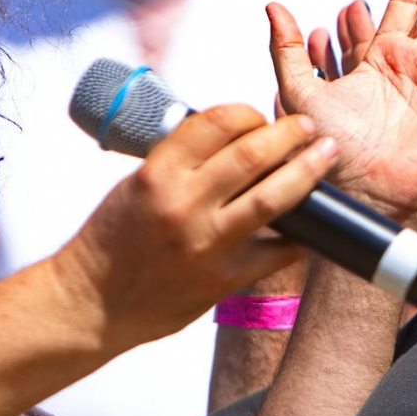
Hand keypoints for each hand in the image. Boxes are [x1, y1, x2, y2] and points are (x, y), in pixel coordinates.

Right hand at [62, 106, 337, 353]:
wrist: (91, 303)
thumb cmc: (112, 240)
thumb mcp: (136, 184)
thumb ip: (180, 161)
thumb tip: (233, 137)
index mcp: (157, 173)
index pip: (216, 123)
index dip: (247, 112)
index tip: (260, 115)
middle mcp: (183, 205)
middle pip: (252, 153)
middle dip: (289, 133)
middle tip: (307, 127)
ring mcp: (206, 244)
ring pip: (272, 198)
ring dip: (306, 171)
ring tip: (325, 154)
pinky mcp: (222, 280)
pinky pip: (275, 253)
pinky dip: (300, 237)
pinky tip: (314, 226)